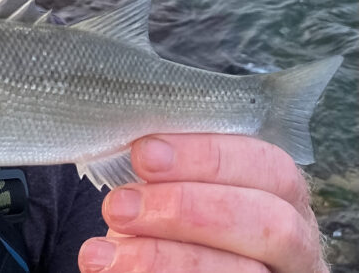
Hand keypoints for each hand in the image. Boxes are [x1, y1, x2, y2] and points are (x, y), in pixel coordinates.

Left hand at [78, 133, 325, 272]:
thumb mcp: (182, 178)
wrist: (169, 261)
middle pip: (266, 223)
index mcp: (281, 190)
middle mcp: (295, 240)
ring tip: (107, 252)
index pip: (269, 166)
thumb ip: (173, 162)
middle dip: (185, 209)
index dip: (207, 156)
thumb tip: (131, 144)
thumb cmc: (176, 209)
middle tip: (118, 207)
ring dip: (162, 257)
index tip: (143, 154)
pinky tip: (112, 268)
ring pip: (242, 272)